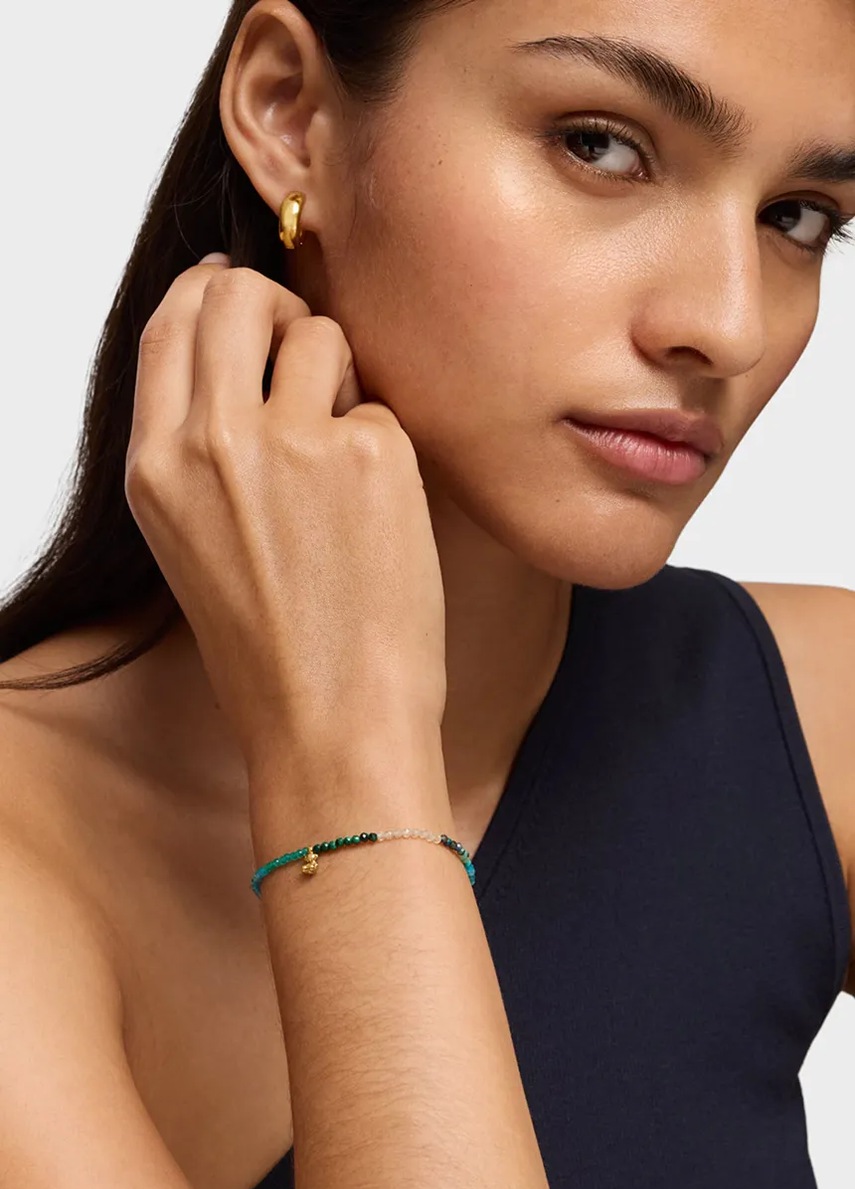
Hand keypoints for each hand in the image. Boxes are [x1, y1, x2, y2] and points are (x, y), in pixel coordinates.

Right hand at [125, 257, 447, 770]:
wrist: (332, 723)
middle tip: (304, 351)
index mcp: (156, 468)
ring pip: (319, 333)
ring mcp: (293, 443)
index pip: (171, 324)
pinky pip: (379, 405)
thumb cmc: (270, 650)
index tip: (237, 288)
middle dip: (276, 308)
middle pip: (238, 296)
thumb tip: (235, 356)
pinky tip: (379, 514)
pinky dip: (383, 445)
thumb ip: (198, 446)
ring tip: (346, 458)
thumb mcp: (191, 541)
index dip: (210, 292)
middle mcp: (213, 443)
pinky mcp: (373, 454)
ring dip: (339, 375)